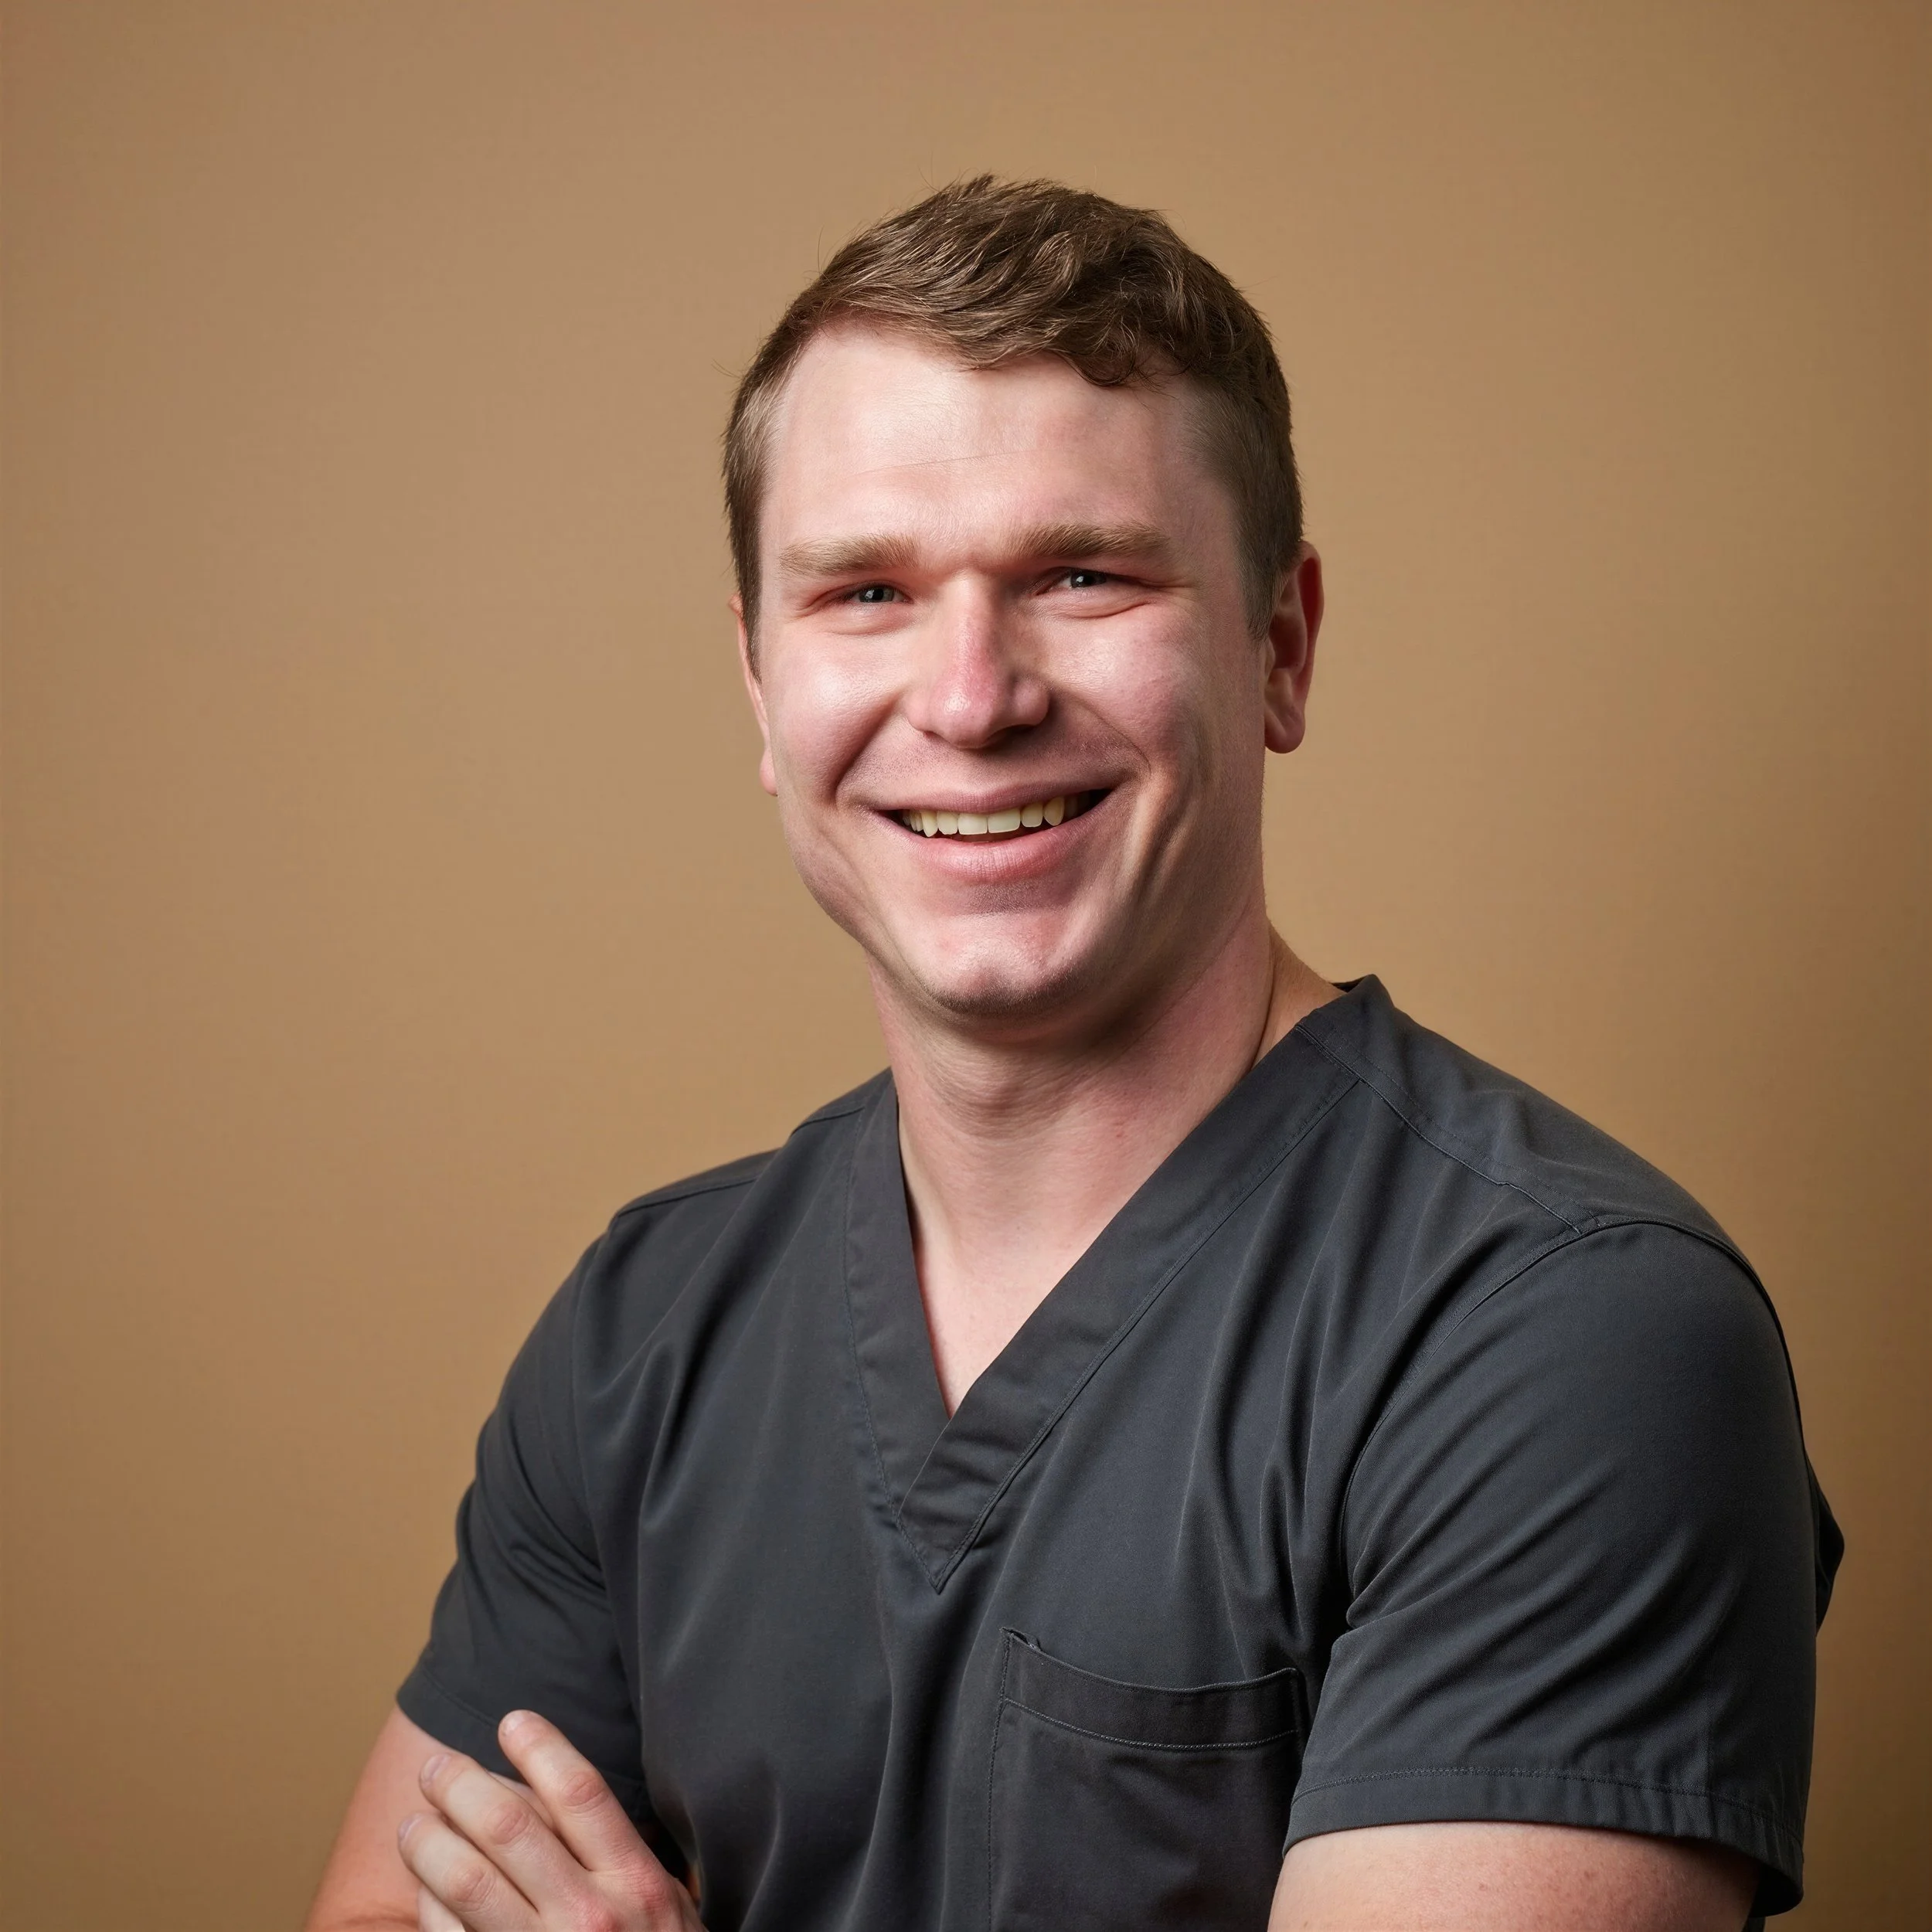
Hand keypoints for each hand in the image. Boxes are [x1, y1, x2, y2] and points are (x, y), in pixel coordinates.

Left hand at [398, 1710, 700, 1930]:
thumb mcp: (670, 1910)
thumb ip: (625, 1859)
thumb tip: (559, 1797)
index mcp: (636, 1884)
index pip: (579, 1792)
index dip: (540, 1746)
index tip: (511, 1720)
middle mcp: (590, 1918)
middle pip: (508, 1825)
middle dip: (461, 1783)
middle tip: (436, 1767)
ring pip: (465, 1879)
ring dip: (428, 1841)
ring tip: (414, 1823)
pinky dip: (427, 1906)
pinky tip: (423, 1889)